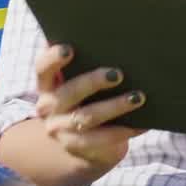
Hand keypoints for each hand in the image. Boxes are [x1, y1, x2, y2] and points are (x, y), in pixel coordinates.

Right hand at [34, 43, 144, 169]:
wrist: (84, 141)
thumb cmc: (87, 96)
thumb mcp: (80, 80)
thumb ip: (86, 61)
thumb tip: (115, 37)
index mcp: (48, 84)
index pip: (43, 68)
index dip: (53, 58)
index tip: (69, 49)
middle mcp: (49, 107)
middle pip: (69, 92)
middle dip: (93, 82)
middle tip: (118, 74)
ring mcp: (61, 130)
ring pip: (87, 117)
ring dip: (114, 106)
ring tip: (138, 98)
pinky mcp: (78, 147)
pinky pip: (102, 139)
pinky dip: (124, 130)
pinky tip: (142, 123)